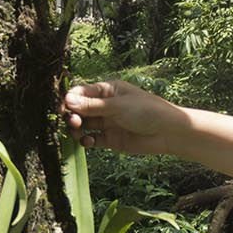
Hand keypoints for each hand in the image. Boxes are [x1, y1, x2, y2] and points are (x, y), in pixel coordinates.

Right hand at [60, 80, 186, 156]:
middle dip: (72, 115)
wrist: (168, 132)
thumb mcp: (117, 105)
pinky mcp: (110, 139)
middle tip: (73, 122)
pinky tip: (89, 141)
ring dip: (77, 129)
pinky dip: (87, 141)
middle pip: (80, 109)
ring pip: (84, 125)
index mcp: (107, 90)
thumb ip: (91, 105)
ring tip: (78, 132)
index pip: (81, 92)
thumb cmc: (146, 110)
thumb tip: (67, 100)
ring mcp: (107, 123)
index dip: (70, 100)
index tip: (64, 108)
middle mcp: (105, 105)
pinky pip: (92, 139)